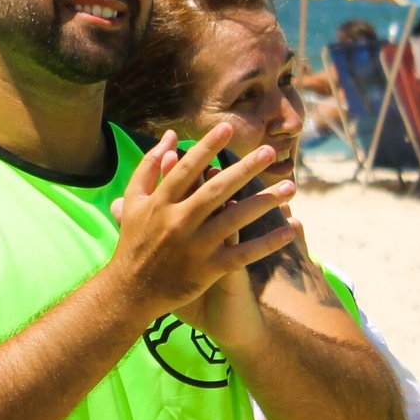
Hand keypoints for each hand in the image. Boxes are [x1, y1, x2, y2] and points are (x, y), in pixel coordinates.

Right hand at [107, 125, 295, 323]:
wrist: (130, 291)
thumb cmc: (133, 241)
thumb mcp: (133, 201)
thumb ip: (149, 167)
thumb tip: (170, 137)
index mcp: (160, 203)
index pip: (186, 169)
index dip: (207, 147)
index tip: (227, 128)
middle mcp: (178, 221)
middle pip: (216, 190)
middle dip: (244, 169)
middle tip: (269, 152)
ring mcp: (194, 246)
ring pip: (234, 219)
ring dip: (264, 202)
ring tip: (289, 187)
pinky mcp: (207, 270)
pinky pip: (242, 254)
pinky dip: (266, 243)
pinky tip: (288, 230)